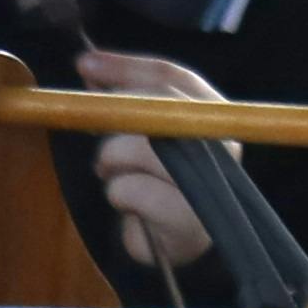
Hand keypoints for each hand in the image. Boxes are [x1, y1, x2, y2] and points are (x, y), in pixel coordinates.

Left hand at [59, 44, 221, 281]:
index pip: (172, 77)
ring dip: (111, 158)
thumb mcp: (141, 132)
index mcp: (214, 116)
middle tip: (90, 124)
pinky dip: (117, 192)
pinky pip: (133, 189)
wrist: (169, 243)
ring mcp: (210, 184)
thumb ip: (123, 99)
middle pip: (160, 107)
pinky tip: (125, 201)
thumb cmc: (155, 181)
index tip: (84, 63)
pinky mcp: (188, 219)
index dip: (125, 67)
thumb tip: (90, 66)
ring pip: (141, 147)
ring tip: (111, 170)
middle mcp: (223, 144)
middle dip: (115, 113)